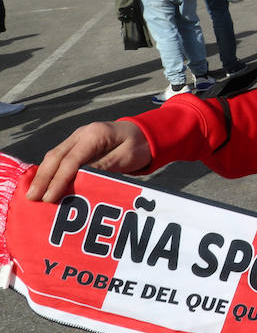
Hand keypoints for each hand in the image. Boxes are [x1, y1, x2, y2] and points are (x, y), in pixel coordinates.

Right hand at [27, 120, 150, 201]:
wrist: (147, 133)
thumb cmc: (140, 145)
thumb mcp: (127, 156)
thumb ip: (105, 166)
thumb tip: (80, 179)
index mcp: (95, 135)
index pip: (71, 160)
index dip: (58, 180)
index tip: (49, 198)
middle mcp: (81, 134)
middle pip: (56, 156)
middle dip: (43, 178)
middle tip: (33, 198)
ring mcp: (77, 138)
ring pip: (54, 157)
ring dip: (43, 175)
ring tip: (34, 194)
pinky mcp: (77, 146)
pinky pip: (60, 158)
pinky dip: (50, 171)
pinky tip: (43, 185)